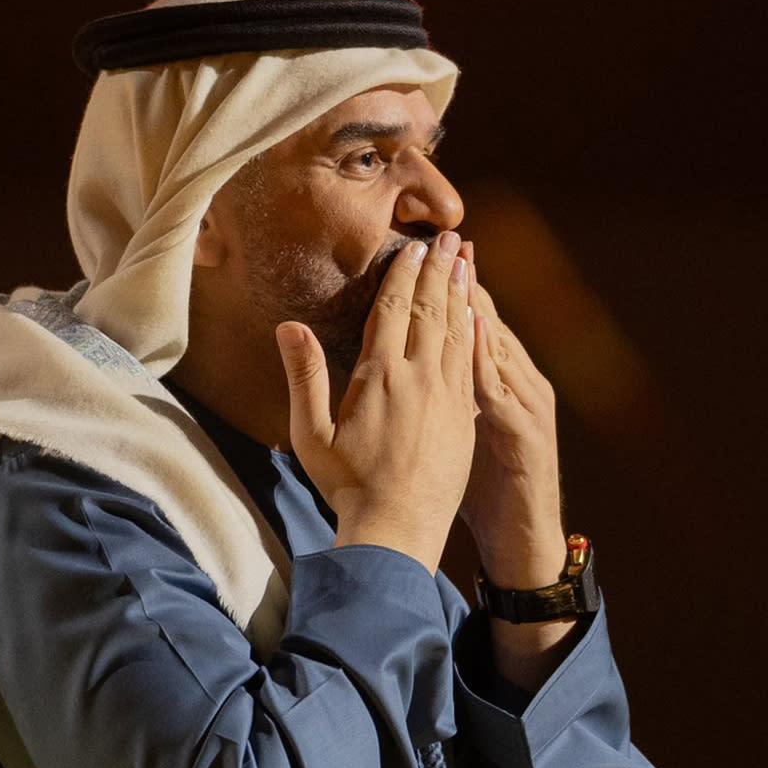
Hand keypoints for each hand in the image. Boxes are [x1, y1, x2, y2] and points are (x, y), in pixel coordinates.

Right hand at [276, 230, 475, 573]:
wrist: (398, 529)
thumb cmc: (347, 485)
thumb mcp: (310, 434)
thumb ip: (303, 376)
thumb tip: (289, 327)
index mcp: (380, 377)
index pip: (395, 309)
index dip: (405, 274)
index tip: (414, 246)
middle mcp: (419, 378)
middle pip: (432, 309)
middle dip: (441, 270)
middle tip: (451, 238)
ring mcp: (448, 396)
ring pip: (459, 330)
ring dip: (463, 291)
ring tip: (467, 260)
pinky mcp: (466, 415)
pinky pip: (472, 359)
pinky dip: (475, 328)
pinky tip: (478, 312)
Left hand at [458, 243, 565, 590]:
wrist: (521, 536)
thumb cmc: (485, 489)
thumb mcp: (463, 434)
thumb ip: (441, 395)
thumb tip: (408, 364)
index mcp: (491, 384)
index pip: (466, 327)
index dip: (449, 289)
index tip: (426, 251)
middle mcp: (512, 385)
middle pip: (485, 324)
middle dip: (466, 282)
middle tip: (449, 240)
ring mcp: (523, 405)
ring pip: (500, 348)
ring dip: (481, 309)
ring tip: (462, 271)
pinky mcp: (526, 432)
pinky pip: (505, 389)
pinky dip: (492, 359)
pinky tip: (479, 332)